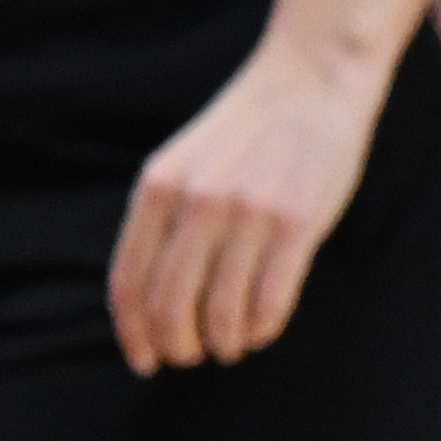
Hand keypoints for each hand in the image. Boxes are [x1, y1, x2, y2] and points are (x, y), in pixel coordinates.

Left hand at [108, 29, 388, 370]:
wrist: (312, 78)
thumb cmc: (249, 129)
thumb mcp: (185, 162)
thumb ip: (164, 218)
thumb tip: (149, 302)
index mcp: (159, 187)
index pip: (129, 283)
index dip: (133, 334)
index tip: (145, 362)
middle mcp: (197, 202)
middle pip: (170, 307)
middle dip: (179, 347)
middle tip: (194, 354)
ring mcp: (248, 212)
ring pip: (222, 313)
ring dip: (224, 343)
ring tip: (232, 344)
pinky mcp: (297, 223)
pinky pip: (270, 303)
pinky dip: (262, 330)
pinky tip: (263, 328)